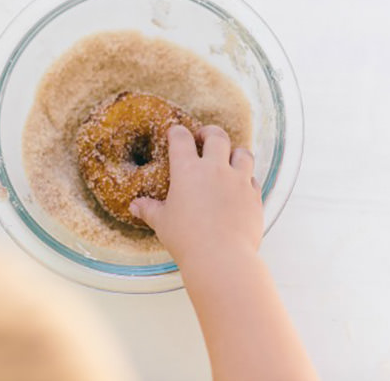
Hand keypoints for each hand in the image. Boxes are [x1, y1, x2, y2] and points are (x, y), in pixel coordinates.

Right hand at [129, 124, 262, 267]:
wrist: (221, 257)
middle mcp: (215, 169)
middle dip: (209, 133)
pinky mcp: (254, 196)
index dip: (177, 133)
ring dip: (234, 152)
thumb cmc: (187, 239)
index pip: (181, 139)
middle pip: (217, 136)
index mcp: (188, 170)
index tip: (175, 134)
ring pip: (242, 153)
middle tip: (203, 138)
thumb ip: (150, 210)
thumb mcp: (163, 223)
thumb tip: (135, 206)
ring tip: (228, 158)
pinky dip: (246, 179)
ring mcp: (238, 181)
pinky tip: (240, 186)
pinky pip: (253, 179)